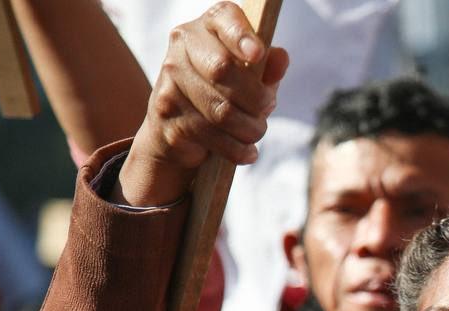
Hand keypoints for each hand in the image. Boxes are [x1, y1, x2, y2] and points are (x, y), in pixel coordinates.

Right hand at [117, 1, 289, 205]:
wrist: (175, 127)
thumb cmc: (223, 93)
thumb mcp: (251, 78)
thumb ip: (268, 68)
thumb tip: (281, 57)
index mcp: (206, 27)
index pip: (224, 19)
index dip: (241, 36)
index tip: (257, 55)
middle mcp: (182, 46)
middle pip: (223, 69)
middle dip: (255, 98)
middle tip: (267, 108)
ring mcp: (170, 79)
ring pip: (220, 109)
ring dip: (250, 129)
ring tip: (256, 132)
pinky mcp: (167, 113)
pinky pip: (212, 135)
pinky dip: (238, 149)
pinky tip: (247, 152)